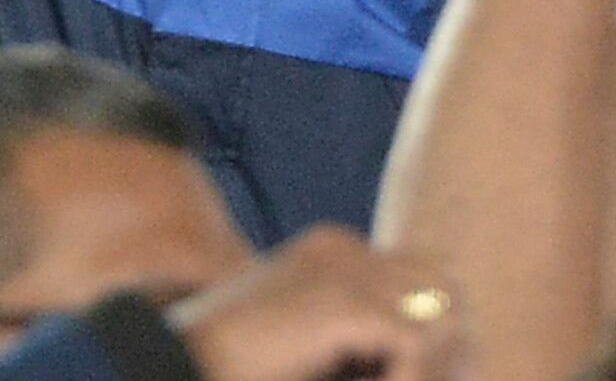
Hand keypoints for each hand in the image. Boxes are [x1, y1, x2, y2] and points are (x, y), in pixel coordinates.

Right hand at [165, 231, 470, 380]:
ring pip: (438, 315)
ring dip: (432, 366)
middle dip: (451, 345)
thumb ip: (357, 345)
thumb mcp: (310, 352)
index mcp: (332, 253)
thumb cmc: (232, 368)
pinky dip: (410, 378)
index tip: (444, 374)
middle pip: (444, 288)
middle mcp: (342, 248)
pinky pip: (412, 342)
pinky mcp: (340, 301)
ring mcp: (341, 270)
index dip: (441, 334)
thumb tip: (435, 361)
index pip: (425, 279)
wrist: (164, 369)